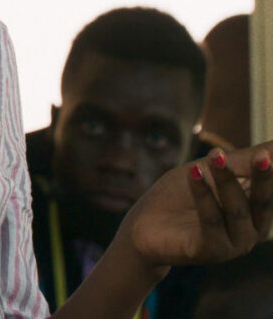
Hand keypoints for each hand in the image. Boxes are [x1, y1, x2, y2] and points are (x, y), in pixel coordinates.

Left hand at [123, 143, 272, 271]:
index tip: (267, 153)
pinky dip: (203, 195)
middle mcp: (253, 230)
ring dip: (225, 180)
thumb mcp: (211, 171)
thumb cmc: (182, 194)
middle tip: (262, 156)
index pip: (270, 189)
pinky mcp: (213, 252)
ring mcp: (235, 244)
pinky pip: (211, 221)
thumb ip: (243, 160)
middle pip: (262, 201)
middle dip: (263, 177)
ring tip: (215, 155)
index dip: (270, 171)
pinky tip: (193, 172)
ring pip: (236, 210)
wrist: (144, 224)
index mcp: (257, 210)